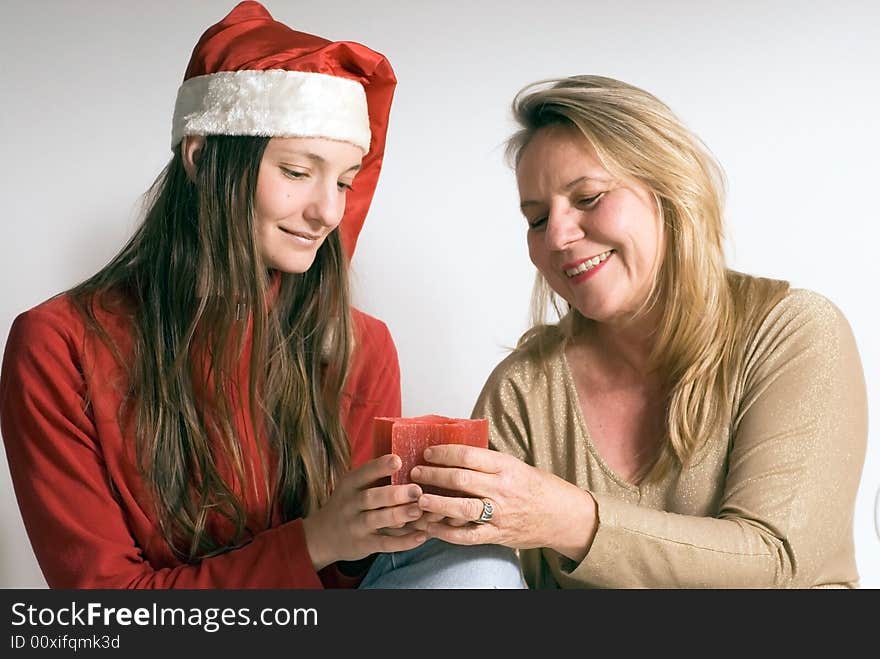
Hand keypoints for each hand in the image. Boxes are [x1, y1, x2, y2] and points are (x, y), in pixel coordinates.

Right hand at [302, 454, 427, 570]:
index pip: (364, 473)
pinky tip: (421, 536)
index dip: (380, 467)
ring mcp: (356, 526)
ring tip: (418, 511)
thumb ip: (374, 477)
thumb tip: (407, 462)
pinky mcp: (364, 545)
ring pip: (377, 520)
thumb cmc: (347, 505)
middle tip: (416, 490)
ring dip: (398, 515)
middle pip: (371, 497)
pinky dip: (403, 542)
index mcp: (350, 485)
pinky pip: (384, 543)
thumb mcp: (352, 487)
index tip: (398, 460)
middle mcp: (351, 504)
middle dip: (394, 494)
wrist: (322, 537)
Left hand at [410, 445, 597, 561]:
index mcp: (506, 467)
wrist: (562, 516)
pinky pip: (467, 535)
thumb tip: (454, 453)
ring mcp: (500, 514)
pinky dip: (446, 532)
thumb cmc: (537, 487)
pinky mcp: (497, 535)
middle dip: (433, 475)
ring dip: (436, 503)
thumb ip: (488, 462)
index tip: (429, 452)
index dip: (444, 453)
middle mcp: (502, 489)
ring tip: (418, 498)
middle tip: (415, 472)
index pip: (468, 456)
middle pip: (460, 479)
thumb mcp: (516, 465)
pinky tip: (431, 526)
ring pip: (461, 508)